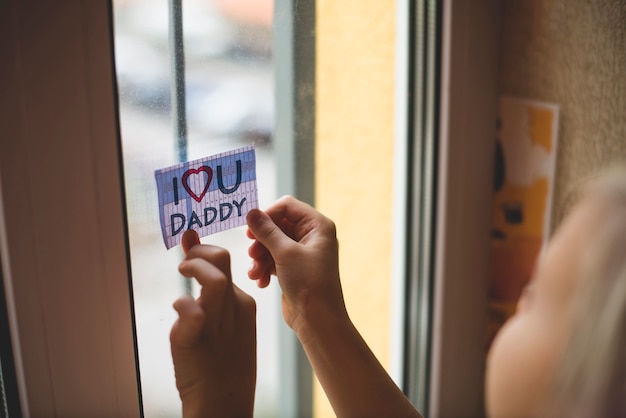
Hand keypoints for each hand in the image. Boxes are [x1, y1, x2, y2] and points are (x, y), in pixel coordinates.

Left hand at [170, 230, 255, 417]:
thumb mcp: (223, 322)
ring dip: (193, 268)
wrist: (224, 402)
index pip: (225, 262)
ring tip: (180, 272)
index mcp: (243, 303)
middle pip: (221, 260)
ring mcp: (216, 324)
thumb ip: (209, 290)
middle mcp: (232, 309)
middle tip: (184, 260)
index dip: (203, 250)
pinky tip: (178, 311)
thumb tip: (193, 256)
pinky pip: (191, 312)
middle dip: (200, 251)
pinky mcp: (194, 340)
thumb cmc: (221, 361)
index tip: (188, 246)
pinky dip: (182, 304)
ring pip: (212, 280)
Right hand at [246, 196, 345, 341]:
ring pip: (272, 243)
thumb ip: (266, 231)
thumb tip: (251, 212)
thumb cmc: (309, 284)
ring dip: (260, 257)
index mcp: (317, 225)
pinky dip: (264, 268)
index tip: (251, 229)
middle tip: (252, 253)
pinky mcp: (294, 268)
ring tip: (255, 272)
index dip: (267, 215)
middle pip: (277, 225)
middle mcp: (312, 236)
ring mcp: (303, 252)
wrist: (318, 320)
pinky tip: (260, 281)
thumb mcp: (285, 253)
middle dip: (261, 240)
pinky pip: (273, 259)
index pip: (287, 206)